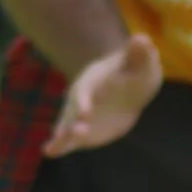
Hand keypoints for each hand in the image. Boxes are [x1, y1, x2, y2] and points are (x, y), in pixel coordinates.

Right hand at [44, 33, 161, 156]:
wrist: (127, 85)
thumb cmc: (133, 71)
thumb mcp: (139, 62)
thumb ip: (139, 53)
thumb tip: (142, 39)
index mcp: (93, 81)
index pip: (87, 91)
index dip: (85, 101)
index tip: (85, 113)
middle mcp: (82, 99)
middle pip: (73, 110)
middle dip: (73, 122)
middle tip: (75, 133)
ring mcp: (81, 116)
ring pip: (68, 126)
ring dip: (64, 137)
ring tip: (53, 148)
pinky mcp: (84, 130)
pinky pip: (71, 139)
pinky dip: (61, 145)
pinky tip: (49, 152)